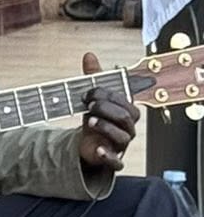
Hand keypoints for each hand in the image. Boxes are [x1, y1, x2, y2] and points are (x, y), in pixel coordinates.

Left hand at [78, 51, 137, 174]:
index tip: (89, 93)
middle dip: (106, 109)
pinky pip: (116, 161)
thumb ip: (93, 78)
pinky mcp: (113, 159)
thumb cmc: (97, 117)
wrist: (88, 143)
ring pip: (122, 136)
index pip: (125, 101)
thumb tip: (89, 55)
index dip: (108, 96)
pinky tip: (98, 149)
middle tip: (88, 105)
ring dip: (105, 127)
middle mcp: (128, 127)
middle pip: (125, 117)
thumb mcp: (94, 97)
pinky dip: (108, 155)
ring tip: (90, 121)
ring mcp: (121, 144)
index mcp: (127, 110)